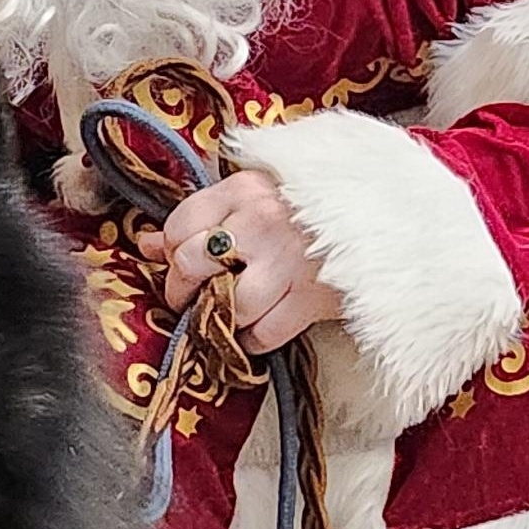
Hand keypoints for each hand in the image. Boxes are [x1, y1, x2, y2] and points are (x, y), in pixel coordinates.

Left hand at [135, 170, 344, 354]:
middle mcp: (261, 221)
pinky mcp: (313, 296)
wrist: (383, 215)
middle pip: (194, 264)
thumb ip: (202, 215)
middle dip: (184, 289)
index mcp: (244, 188)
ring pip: (230, 304)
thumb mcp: (254, 195)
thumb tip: (145, 243)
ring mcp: (288, 260)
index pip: (179, 225)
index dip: (171, 251)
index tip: (182, 262)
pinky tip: (253, 332)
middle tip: (193, 299)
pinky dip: (252, 340)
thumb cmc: (310, 205)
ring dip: (222, 318)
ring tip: (227, 315)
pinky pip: (266, 333)